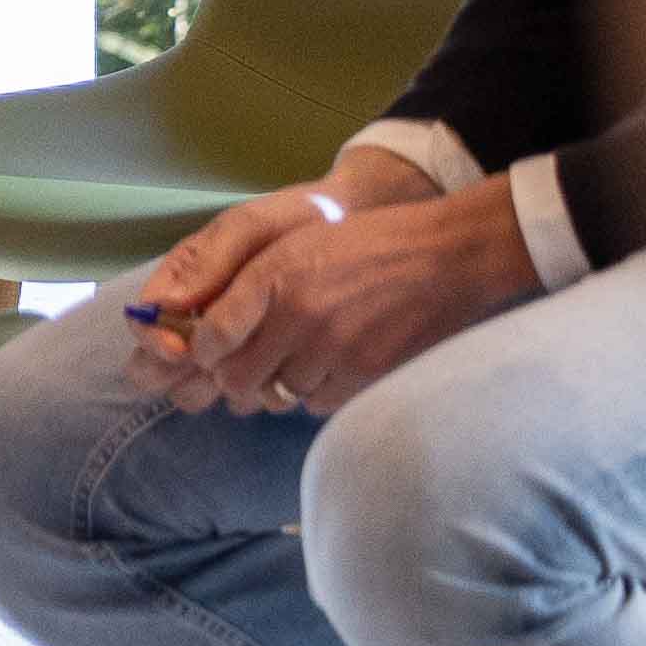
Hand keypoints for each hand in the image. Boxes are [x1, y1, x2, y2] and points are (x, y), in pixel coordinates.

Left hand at [129, 164, 539, 414]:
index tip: (205, 352)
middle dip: (232, 378)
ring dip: (276, 385)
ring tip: (290, 364)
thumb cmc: (365, 244)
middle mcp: (298, 315)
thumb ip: (249, 284)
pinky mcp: (365, 373)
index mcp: (274, 276)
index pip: (213, 333)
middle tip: (240, 369)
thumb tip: (208, 332)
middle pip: (238, 376)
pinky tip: (323, 370)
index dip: (202, 350)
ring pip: (278, 393)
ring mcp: (333, 348)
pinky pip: (317, 403)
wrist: (444, 257)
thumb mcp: (296, 243)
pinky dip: (313, 393)